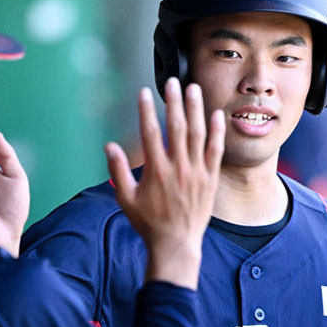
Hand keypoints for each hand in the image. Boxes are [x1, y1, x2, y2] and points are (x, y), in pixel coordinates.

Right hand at [105, 77, 224, 289]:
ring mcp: (196, 172)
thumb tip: (109, 147)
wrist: (176, 244)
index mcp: (156, 171)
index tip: (145, 92)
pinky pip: (216, 151)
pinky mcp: (210, 179)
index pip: (150, 132)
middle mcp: (178, 168)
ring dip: (196, 109)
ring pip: (197, 134)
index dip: (147, 110)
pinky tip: (215, 115)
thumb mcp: (126, 199)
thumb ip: (118, 172)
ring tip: (194, 89)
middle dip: (174, 101)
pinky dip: (216, 132)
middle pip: (177, 127)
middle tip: (172, 81)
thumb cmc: (149, 223)